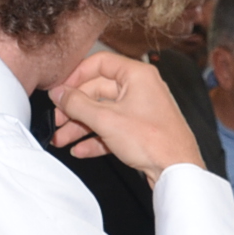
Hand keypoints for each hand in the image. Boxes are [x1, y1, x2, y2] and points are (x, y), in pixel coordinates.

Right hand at [49, 51, 201, 183]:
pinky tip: (80, 150)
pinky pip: (113, 130)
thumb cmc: (153, 141)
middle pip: (98, 91)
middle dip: (74, 108)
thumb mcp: (106, 120)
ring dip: (80, 126)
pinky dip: (96, 139)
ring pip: (103, 113)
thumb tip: (59, 93)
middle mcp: (141, 89)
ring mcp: (141, 110)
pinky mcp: (141, 131)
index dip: (76, 75)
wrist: (177, 171)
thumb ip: (77, 104)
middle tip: (56, 120)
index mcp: (137, 75)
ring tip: (61, 139)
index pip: (100, 63)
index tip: (60, 89)